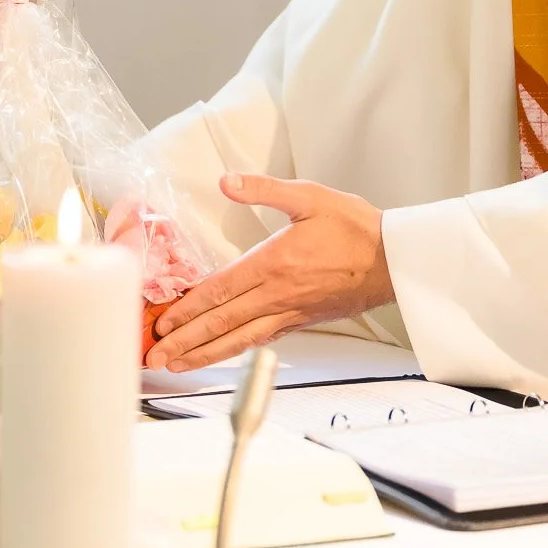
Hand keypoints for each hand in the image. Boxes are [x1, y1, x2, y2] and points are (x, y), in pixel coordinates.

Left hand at [146, 174, 394, 370]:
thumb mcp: (310, 196)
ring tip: (177, 366)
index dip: (188, 309)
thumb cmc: (354, 227)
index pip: (220, 291)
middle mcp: (277, 295)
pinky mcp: (300, 321)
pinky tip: (221, 355)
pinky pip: (260, 339)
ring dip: (204, 354)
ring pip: (239, 339)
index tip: (163, 322)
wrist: (393, 260)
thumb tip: (227, 181)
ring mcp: (289, 313)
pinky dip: (234, 350)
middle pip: (222, 323)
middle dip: (185, 342)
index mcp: (274, 264)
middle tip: (155, 356)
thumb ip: (265, 189)